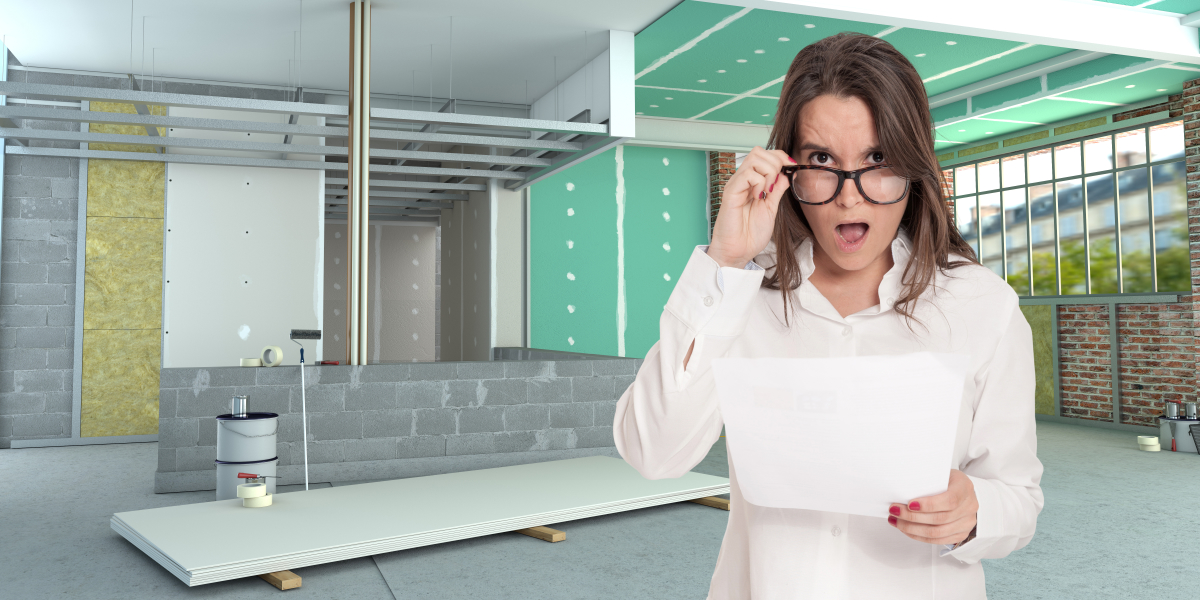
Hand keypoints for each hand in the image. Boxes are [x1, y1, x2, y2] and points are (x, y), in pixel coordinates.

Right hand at [708, 146, 793, 268]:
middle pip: (759, 151)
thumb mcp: (771, 208)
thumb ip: (778, 189)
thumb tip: (786, 173)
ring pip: (754, 158)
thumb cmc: (750, 234)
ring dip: (768, 173)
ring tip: (766, 192)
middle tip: (775, 185)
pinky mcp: (730, 192)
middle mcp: (742, 180)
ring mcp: (736, 185)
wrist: (738, 252)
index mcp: (752, 182)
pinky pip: (747, 174)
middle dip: (775, 163)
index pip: (765, 155)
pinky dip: (758, 183)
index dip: (781, 156)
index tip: (792, 167)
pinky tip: (757, 197)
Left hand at [887, 469, 977, 544]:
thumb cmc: (949, 482)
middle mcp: (969, 507)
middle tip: (894, 510)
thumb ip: (928, 481)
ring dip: (912, 528)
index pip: (949, 500)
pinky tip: (906, 529)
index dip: (928, 505)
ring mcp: (966, 523)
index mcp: (964, 488)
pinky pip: (937, 540)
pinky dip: (918, 535)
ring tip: (895, 521)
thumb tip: (902, 488)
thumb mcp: (941, 474)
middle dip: (912, 517)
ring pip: (937, 532)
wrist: (964, 492)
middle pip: (940, 518)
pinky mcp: (960, 534)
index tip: (909, 504)